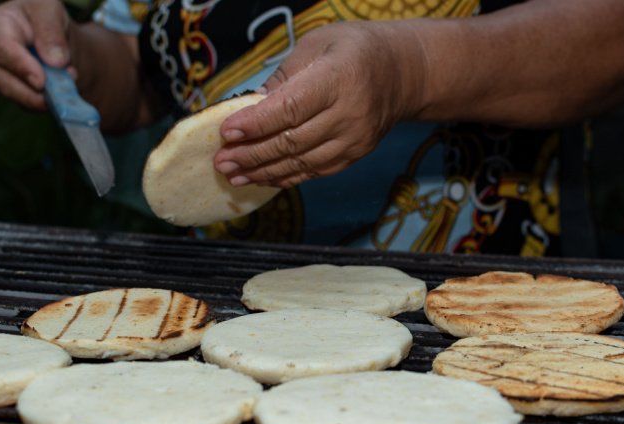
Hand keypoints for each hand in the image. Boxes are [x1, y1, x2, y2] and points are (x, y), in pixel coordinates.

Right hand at [0, 0, 73, 110]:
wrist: (49, 32)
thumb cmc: (43, 15)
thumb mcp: (49, 10)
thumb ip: (51, 31)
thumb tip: (56, 62)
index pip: (4, 50)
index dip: (22, 68)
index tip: (41, 82)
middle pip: (5, 81)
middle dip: (34, 92)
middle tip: (62, 92)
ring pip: (16, 95)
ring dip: (43, 97)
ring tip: (68, 86)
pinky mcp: (12, 88)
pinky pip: (27, 103)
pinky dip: (45, 101)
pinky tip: (63, 92)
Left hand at [214, 22, 413, 188]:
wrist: (403, 73)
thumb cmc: (354, 50)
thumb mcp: (318, 44)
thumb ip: (284, 76)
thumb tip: (250, 106)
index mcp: (339, 78)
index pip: (291, 108)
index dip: (256, 124)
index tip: (226, 132)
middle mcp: (350, 113)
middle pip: (292, 141)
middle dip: (251, 154)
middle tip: (221, 160)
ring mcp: (355, 139)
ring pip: (301, 162)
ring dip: (263, 172)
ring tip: (232, 174)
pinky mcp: (355, 155)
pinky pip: (315, 171)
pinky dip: (285, 177)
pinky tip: (261, 178)